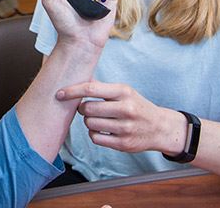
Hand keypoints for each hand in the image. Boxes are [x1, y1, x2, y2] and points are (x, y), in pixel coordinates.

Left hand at [56, 80, 178, 153]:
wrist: (160, 127)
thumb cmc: (137, 106)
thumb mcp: (124, 91)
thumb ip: (103, 87)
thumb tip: (77, 76)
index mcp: (124, 91)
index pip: (91, 88)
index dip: (72, 90)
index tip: (59, 93)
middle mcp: (126, 108)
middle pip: (87, 108)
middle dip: (83, 109)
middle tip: (89, 109)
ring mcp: (125, 127)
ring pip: (90, 124)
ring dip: (89, 122)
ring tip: (99, 119)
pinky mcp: (123, 143)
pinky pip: (95, 138)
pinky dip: (94, 134)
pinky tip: (103, 130)